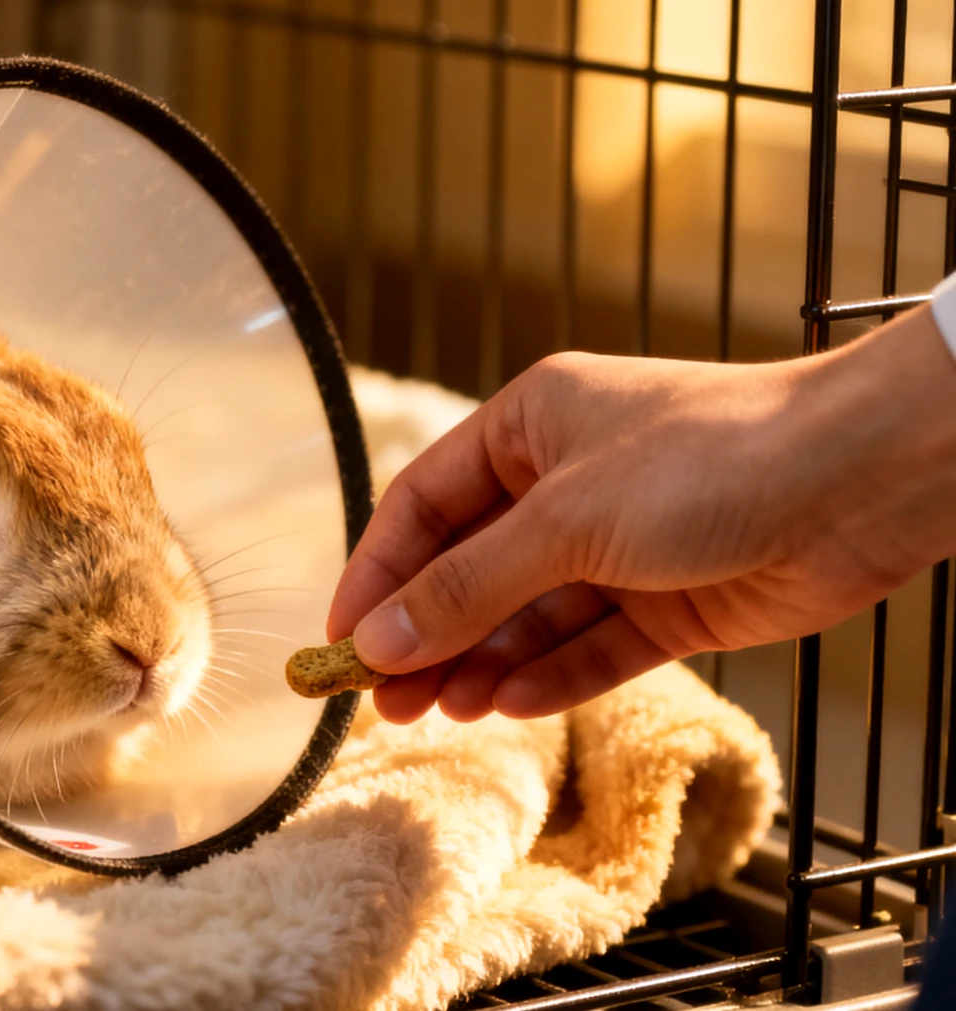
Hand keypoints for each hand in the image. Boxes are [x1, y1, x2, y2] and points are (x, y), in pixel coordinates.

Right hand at [328, 307, 955, 723]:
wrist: (869, 476)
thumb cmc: (716, 457)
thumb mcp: (566, 520)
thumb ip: (467, 586)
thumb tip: (377, 641)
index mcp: (531, 425)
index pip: (424, 506)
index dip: (376, 574)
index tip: (340, 642)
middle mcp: (570, 482)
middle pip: (471, 569)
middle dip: (425, 634)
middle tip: (381, 702)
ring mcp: (623, 544)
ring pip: (529, 615)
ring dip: (481, 662)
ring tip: (436, 713)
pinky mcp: (673, 599)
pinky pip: (592, 645)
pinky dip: (549, 675)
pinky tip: (505, 704)